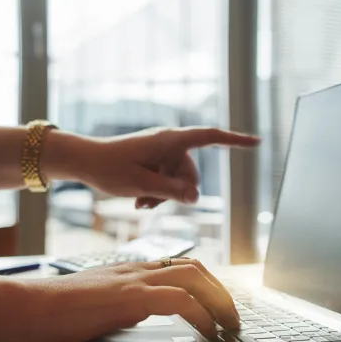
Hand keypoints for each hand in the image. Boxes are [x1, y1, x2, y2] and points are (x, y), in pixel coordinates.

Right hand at [18, 259, 238, 341]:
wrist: (28, 308)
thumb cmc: (55, 311)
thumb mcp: (98, 304)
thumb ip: (123, 303)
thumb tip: (141, 311)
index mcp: (130, 271)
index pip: (179, 267)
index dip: (206, 283)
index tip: (219, 302)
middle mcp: (137, 270)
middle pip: (194, 268)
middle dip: (220, 291)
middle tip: (232, 316)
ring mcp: (134, 280)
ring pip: (193, 277)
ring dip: (219, 302)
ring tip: (229, 325)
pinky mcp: (130, 297)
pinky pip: (178, 299)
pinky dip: (201, 314)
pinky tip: (208, 330)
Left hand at [72, 126, 258, 208]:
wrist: (83, 161)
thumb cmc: (109, 169)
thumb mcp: (141, 185)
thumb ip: (171, 192)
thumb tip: (197, 197)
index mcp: (170, 140)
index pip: (210, 137)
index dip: (235, 141)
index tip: (257, 142)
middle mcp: (170, 142)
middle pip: (192, 173)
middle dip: (176, 192)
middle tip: (149, 204)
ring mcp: (163, 151)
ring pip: (179, 180)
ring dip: (165, 195)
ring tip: (141, 203)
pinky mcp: (156, 158)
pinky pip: (168, 178)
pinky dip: (158, 190)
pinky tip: (140, 200)